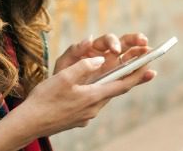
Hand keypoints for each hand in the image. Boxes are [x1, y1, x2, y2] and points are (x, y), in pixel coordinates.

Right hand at [19, 56, 155, 136]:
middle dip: (129, 78)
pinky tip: (95, 87)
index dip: (138, 75)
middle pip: (116, 90)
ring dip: (113, 84)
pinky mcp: (79, 118)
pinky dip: (99, 91)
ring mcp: (87, 115)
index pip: (122, 85)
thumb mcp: (64, 77)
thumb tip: (100, 59)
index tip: (152, 67)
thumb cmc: (45, 99)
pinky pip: (93, 102)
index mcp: (93, 96)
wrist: (30, 123)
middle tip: (143, 67)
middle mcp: (94, 108)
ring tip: (121, 73)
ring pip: (104, 96)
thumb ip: (85, 66)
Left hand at [53, 33, 149, 75]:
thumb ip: (75, 51)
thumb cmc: (62, 76)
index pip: (107, 41)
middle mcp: (107, 55)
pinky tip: (151, 74)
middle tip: (143, 41)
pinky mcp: (117, 79)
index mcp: (95, 49)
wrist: (60, 96)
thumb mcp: (64, 63)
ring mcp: (114, 67)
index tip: (116, 50)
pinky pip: (132, 76)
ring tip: (151, 53)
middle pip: (124, 44)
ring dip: (141, 54)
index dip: (113, 43)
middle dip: (134, 41)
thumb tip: (89, 39)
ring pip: (131, 57)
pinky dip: (141, 75)